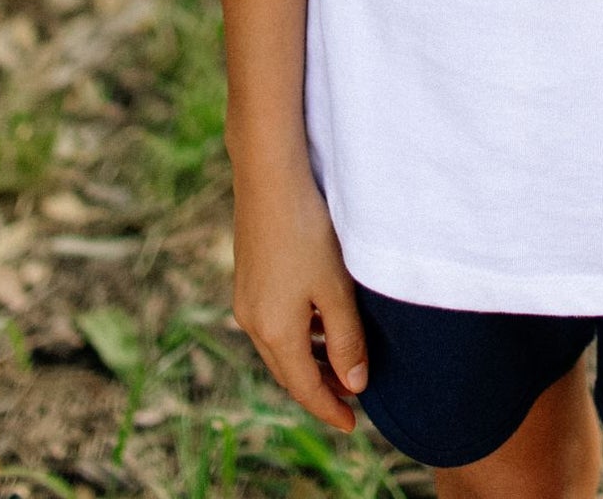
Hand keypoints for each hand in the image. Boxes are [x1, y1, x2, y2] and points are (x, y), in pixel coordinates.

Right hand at [230, 161, 368, 431]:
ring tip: (341, 365)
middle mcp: (252, 321)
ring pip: (280, 347)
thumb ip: (346, 339)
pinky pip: (274, 324)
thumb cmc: (307, 230)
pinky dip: (298, 336)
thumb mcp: (335, 288)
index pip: (303, 387)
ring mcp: (247, 298)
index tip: (352, 425)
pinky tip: (320, 323)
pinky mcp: (249, 277)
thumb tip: (355, 383)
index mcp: (275, 331)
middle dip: (319, 389)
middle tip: (351, 400)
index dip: (328, 408)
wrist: (270, 178)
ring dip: (309, 361)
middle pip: (288, 371)